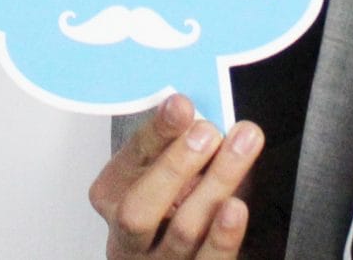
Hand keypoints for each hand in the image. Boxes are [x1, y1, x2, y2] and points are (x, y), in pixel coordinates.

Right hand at [91, 93, 258, 258]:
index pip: (130, 161)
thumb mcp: (165, 164)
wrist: (184, 247)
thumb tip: (189, 107)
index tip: (181, 106)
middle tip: (206, 132)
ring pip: (183, 232)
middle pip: (139, 210)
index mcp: (112, 196)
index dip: (157, 132)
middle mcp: (128, 237)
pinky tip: (236, 208)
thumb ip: (174, 139)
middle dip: (173, 167)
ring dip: (215, 184)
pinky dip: (223, 236)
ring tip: (240, 148)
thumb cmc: (172, 200)